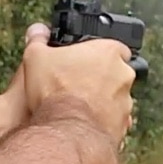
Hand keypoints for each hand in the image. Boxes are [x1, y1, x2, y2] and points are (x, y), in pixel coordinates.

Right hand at [19, 22, 135, 142]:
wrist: (65, 132)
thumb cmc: (54, 92)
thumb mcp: (36, 57)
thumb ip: (38, 41)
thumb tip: (37, 31)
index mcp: (109, 52)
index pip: (114, 47)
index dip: (98, 54)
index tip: (85, 61)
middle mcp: (123, 75)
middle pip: (116, 72)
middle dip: (101, 78)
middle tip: (79, 84)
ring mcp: (126, 102)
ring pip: (116, 98)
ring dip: (102, 100)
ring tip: (78, 106)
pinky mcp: (123, 125)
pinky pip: (114, 120)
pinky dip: (102, 121)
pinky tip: (83, 123)